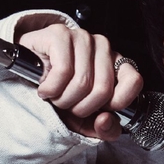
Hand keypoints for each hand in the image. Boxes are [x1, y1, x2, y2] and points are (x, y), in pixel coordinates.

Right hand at [16, 17, 142, 140]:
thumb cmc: (63, 96)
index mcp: (116, 64)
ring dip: (63, 99)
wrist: (30, 79)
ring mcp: (82, 38)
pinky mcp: (59, 34)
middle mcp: (102, 47)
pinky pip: (63, 71)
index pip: (133, 80)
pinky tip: (46, 88)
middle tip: (69, 105)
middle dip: (82, 107)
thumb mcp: (88, 122)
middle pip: (103, 89)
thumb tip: (105, 120)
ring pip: (82, 82)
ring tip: (56, 96)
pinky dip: (51, 89)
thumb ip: (106, 129)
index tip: (100, 109)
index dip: (117, 102)